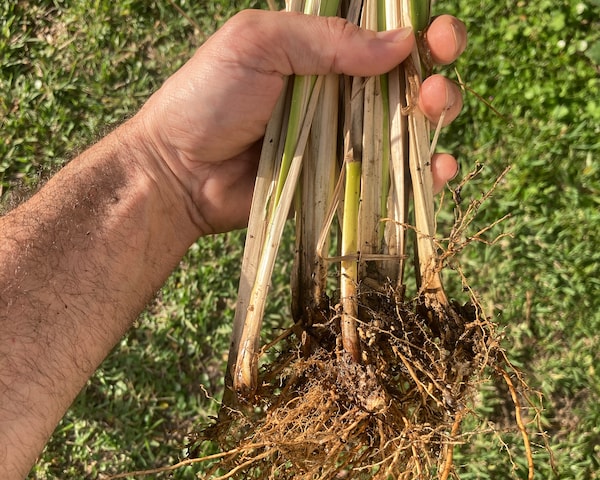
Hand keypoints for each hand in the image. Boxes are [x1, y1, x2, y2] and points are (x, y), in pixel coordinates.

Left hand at [138, 10, 466, 234]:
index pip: (384, 33)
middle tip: (434, 83)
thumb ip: (326, 39)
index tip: (436, 36)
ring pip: (408, 125)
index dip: (420, 31)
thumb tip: (401, 43)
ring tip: (434, 111)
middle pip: (408, 78)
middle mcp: (340, 92)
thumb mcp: (258, 44)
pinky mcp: (339, 181)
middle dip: (436, 74)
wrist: (180, 174)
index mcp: (321, 50)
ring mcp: (343, 139)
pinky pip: (391, 177)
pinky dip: (423, 174)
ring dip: (438, 116)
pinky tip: (439, 169)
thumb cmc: (208, 99)